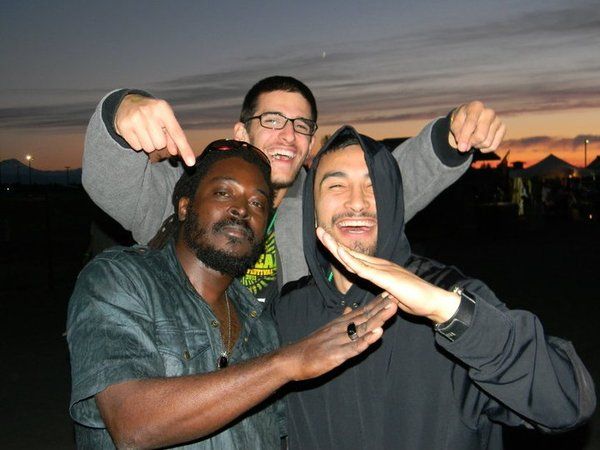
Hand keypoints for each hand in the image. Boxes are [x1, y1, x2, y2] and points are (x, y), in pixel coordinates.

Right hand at [114, 94, 195, 165]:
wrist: (127, 103)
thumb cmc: (152, 114)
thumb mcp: (165, 119)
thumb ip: (173, 135)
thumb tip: (175, 152)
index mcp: (163, 108)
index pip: (177, 133)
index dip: (185, 149)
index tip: (191, 163)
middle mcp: (149, 112)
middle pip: (161, 144)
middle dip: (158, 142)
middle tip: (153, 131)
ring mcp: (135, 119)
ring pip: (149, 148)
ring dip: (148, 144)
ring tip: (144, 131)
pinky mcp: (124, 126)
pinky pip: (137, 147)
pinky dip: (138, 144)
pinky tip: (136, 132)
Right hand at [281, 293, 397, 380]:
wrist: (291, 359)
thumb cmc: (310, 347)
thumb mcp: (327, 330)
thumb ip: (341, 320)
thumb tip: (351, 309)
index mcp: (340, 324)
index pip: (362, 311)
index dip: (377, 303)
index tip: (390, 294)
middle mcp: (341, 329)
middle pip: (365, 316)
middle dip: (382, 307)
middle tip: (396, 295)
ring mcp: (339, 341)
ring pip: (363, 328)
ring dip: (379, 319)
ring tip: (392, 309)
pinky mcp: (337, 354)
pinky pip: (355, 347)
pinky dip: (367, 340)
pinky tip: (378, 334)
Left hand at [316, 227, 459, 323]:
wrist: (432, 302)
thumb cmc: (414, 299)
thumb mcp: (391, 294)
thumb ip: (382, 289)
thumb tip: (378, 290)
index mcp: (377, 269)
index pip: (353, 258)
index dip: (338, 249)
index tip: (326, 241)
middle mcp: (378, 265)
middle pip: (349, 252)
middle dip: (332, 242)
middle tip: (318, 230)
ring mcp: (381, 269)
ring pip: (353, 257)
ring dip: (336, 246)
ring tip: (323, 235)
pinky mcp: (384, 277)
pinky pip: (363, 269)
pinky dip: (350, 260)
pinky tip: (340, 253)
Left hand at [449, 101, 505, 152]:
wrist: (470, 119)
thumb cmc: (462, 121)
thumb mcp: (455, 125)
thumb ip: (458, 135)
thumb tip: (464, 148)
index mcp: (476, 107)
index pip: (471, 124)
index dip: (465, 137)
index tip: (461, 148)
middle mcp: (489, 112)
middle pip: (481, 136)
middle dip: (471, 143)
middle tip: (466, 143)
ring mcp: (497, 120)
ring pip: (487, 143)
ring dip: (477, 146)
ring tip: (473, 140)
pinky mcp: (503, 128)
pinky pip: (493, 146)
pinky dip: (484, 149)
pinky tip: (480, 143)